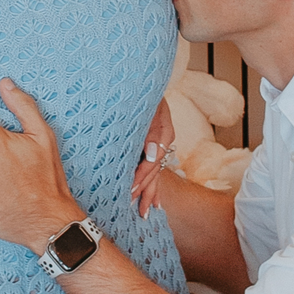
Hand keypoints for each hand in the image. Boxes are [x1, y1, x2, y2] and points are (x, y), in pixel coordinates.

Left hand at [131, 97, 174, 217]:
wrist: (140, 81)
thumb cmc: (141, 91)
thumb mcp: (149, 106)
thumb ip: (151, 130)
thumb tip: (151, 154)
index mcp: (163, 132)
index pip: (152, 161)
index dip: (141, 177)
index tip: (130, 189)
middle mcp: (162, 141)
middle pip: (155, 171)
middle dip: (145, 190)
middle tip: (135, 208)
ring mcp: (158, 145)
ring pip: (156, 174)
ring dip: (150, 193)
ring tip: (145, 212)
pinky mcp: (151, 146)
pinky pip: (154, 169)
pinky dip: (153, 185)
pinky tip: (154, 201)